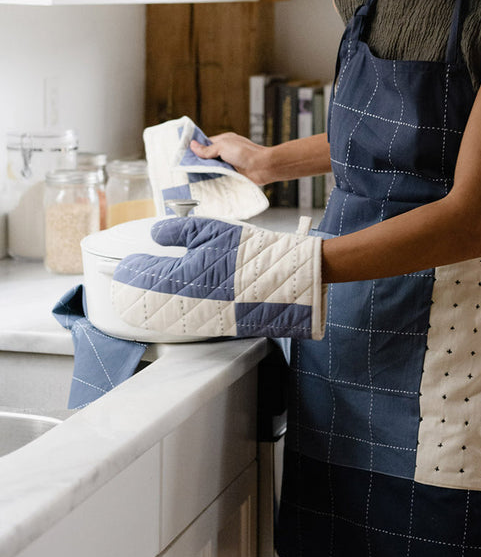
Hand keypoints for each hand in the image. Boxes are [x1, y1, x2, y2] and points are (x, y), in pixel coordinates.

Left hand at [111, 216, 324, 339]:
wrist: (282, 281)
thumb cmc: (248, 253)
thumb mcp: (212, 230)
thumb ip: (178, 231)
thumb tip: (156, 233)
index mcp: (179, 276)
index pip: (141, 275)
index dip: (127, 268)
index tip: (123, 262)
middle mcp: (182, 303)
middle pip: (141, 302)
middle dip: (129, 290)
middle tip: (124, 278)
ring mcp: (195, 318)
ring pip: (157, 317)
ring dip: (143, 305)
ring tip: (138, 293)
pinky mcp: (209, 326)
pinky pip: (177, 323)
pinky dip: (164, 315)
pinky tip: (164, 305)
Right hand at [190, 133, 271, 184]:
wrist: (263, 167)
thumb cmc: (246, 153)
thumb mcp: (223, 147)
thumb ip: (208, 149)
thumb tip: (193, 146)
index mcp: (225, 141)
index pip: (207, 144)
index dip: (197, 149)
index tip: (185, 155)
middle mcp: (227, 151)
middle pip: (209, 157)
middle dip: (200, 162)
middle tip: (186, 168)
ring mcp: (231, 163)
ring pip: (214, 167)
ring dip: (207, 171)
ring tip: (192, 177)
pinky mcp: (234, 174)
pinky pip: (221, 176)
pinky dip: (215, 178)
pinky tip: (206, 182)